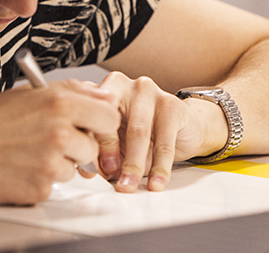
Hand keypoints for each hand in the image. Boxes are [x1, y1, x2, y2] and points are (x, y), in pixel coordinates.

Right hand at [0, 82, 118, 203]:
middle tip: (50, 142)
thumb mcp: (25, 93)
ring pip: (74, 169)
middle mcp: (59, 132)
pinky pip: (53, 186)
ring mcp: (50, 162)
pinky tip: (17, 169)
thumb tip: (102, 95)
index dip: (99, 123)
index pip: (109, 115)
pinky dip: (39, 181)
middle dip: (77, 147)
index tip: (88, 126)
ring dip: (57, 165)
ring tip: (25, 154)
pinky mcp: (40, 188)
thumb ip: (67, 93)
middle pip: (94, 147)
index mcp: (57, 102)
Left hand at [92, 72, 225, 192]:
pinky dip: (159, 167)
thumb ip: (101, 154)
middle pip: (110, 120)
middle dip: (108, 152)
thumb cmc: (142, 133)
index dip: (87, 145)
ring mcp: (147, 91)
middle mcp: (121, 84)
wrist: (182, 126)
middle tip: (107, 176)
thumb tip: (89, 172)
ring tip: (128, 185)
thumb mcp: (115, 143)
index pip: (89, 116)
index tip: (88, 171)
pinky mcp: (171, 104)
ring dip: (133, 164)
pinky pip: (164, 141)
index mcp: (100, 91)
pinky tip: (156, 182)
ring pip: (138, 132)